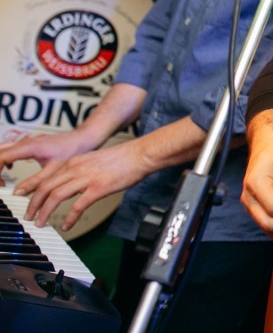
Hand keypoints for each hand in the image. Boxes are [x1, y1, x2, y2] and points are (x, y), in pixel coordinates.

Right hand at [0, 129, 95, 181]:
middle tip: (1, 184)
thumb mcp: (54, 170)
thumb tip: (18, 193)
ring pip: (2, 149)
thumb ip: (35, 182)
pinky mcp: (30, 143)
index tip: (2, 185)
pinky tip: (10, 168)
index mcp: (28, 147)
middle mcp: (25, 142)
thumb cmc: (73, 150)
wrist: (84, 138)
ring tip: (3, 179)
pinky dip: (5, 158)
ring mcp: (27, 141)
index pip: (0, 158)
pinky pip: (9, 148)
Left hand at [15, 140, 148, 230]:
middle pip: (46, 187)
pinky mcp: (98, 188)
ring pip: (56, 196)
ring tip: (41, 223)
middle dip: (33, 204)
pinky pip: (78, 206)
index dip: (31, 189)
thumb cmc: (122, 158)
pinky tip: (67, 225)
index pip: (46, 176)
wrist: (141, 154)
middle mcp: (76, 168)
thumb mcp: (93, 160)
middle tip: (28, 216)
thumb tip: (70, 183)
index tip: (24, 197)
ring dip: (45, 212)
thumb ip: (79, 170)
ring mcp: (87, 178)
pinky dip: (69, 218)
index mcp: (74, 161)